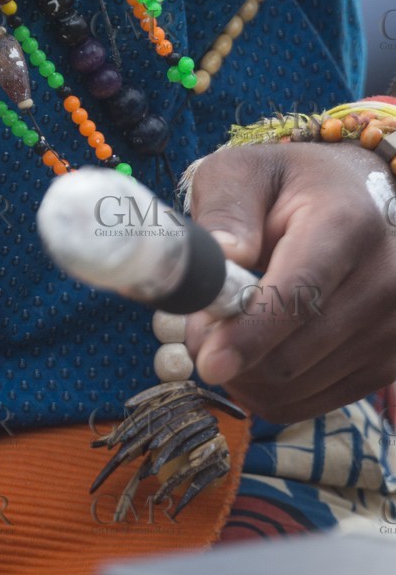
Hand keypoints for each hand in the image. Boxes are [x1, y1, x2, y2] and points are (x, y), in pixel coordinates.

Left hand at [183, 141, 395, 423]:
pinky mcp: (390, 361)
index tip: (209, 361)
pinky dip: (274, 390)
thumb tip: (224, 258)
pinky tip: (256, 356)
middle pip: (295, 353)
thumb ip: (226, 209)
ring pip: (301, 385)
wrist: (349, 199)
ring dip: (248, 375)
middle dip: (234, 355)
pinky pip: (317, 402)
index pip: (297, 296)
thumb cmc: (284, 187)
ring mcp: (393, 326)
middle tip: (199, 333)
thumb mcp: (242, 172)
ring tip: (226, 334)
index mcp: (346, 224)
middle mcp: (384, 279)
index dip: (249, 334)